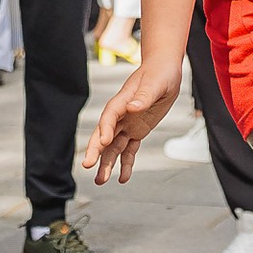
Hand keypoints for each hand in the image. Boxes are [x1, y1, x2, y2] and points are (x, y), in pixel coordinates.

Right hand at [82, 61, 183, 183]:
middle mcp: (120, 115)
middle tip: (88, 166)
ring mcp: (127, 124)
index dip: (105, 129)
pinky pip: (129, 150)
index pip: (109, 117)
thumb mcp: (156, 83)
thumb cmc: (160, 74)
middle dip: (96, 151)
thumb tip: (133, 107)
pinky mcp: (137, 131)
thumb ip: (145, 96)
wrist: (165, 71)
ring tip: (101, 181)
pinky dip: (126, 163)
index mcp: (121, 101)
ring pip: (113, 147)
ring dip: (107, 163)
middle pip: (104, 135)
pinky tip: (123, 178)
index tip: (104, 142)